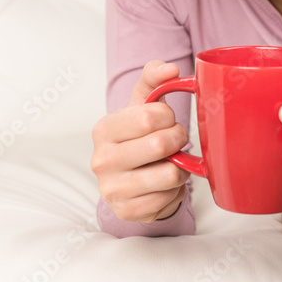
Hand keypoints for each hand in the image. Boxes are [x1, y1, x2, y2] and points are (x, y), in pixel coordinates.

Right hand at [90, 60, 190, 222]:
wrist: (130, 175)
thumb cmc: (138, 134)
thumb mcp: (143, 103)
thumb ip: (154, 78)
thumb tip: (170, 69)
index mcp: (103, 130)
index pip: (150, 117)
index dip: (169, 117)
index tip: (167, 120)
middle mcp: (101, 160)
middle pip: (160, 145)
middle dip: (178, 139)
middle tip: (176, 140)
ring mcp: (112, 190)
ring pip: (169, 174)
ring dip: (180, 166)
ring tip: (171, 160)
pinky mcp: (127, 212)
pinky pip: (168, 198)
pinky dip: (174, 189)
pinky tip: (164, 182)